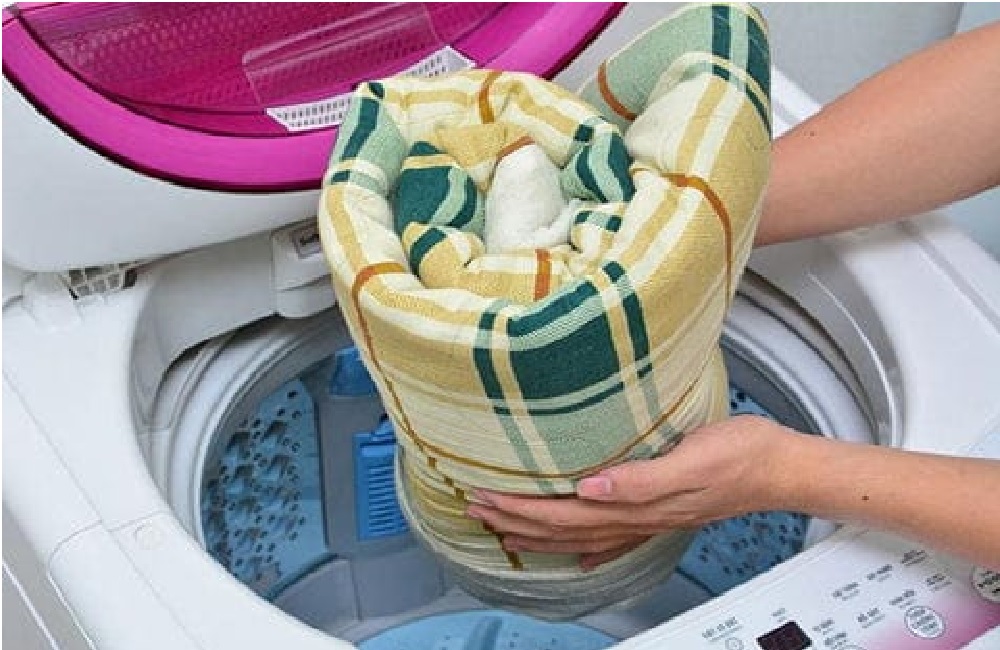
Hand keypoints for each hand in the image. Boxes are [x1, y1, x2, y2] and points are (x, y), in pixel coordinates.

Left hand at [467, 415, 798, 569]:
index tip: (486, 498)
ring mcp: (650, 519)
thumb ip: (641, 478)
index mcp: (638, 502)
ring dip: (541, 533)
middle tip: (478, 510)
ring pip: (583, 535)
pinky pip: (614, 538)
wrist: (780, 467)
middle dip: (516, 520)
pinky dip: (588, 547)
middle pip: (564, 527)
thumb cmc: (741, 456)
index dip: (521, 508)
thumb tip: (592, 487)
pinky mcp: (663, 512)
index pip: (564, 512)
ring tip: (508, 530)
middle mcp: (638, 516)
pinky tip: (579, 555)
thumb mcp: (692, 457)